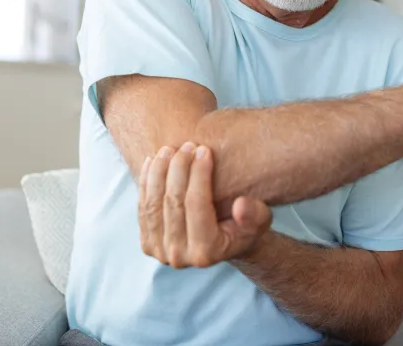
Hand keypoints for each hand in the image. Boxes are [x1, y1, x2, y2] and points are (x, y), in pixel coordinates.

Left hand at [138, 142, 271, 267]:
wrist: (224, 245)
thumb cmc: (244, 228)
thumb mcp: (259, 222)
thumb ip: (255, 215)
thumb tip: (241, 205)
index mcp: (206, 252)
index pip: (197, 204)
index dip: (199, 174)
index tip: (205, 149)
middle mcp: (178, 256)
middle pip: (173, 203)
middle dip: (179, 169)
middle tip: (188, 145)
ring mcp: (159, 251)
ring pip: (153, 204)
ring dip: (159, 172)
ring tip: (168, 149)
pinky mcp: (147, 243)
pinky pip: (143, 208)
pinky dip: (146, 182)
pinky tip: (152, 161)